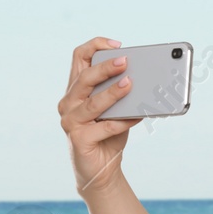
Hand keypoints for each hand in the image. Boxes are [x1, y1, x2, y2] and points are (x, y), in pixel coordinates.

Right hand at [58, 36, 141, 195]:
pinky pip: (103, 127)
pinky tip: (137, 117)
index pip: (78, 58)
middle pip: (84, 78)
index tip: (117, 44)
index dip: (95, 46)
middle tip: (125, 61)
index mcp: (76, 89)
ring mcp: (70, 122)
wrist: (101, 169)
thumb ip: (122, 93)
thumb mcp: (116, 108)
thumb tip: (143, 77)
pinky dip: (122, 122)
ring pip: (92, 103)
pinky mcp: (79, 140)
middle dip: (105, 67)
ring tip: (131, 84)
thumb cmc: (109, 134)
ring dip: (113, 92)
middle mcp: (68, 103)